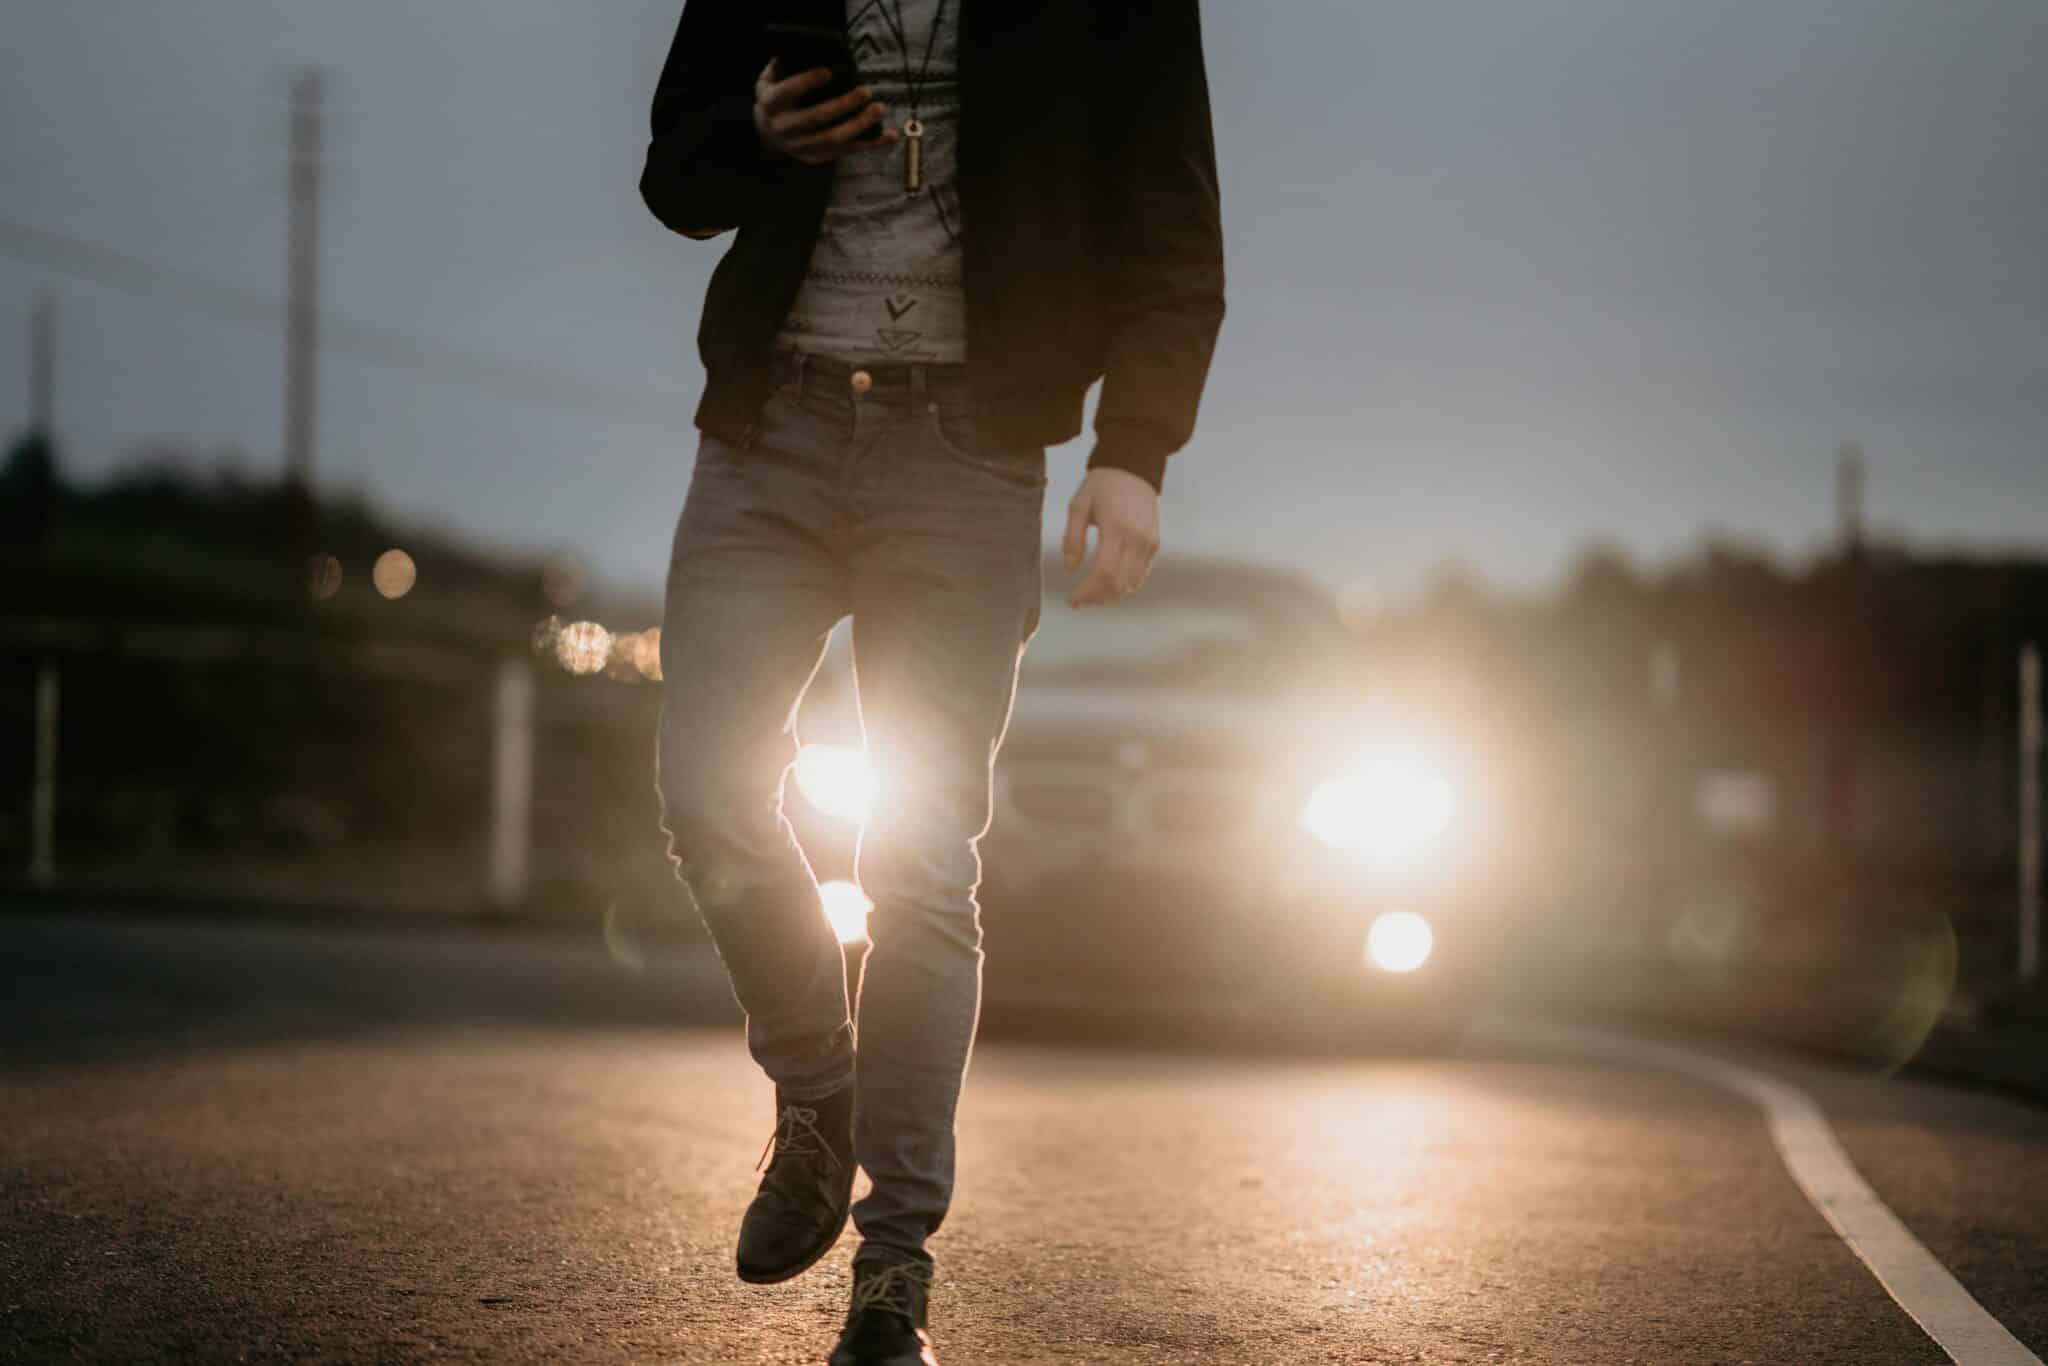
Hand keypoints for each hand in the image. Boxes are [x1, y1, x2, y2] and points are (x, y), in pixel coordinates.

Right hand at [753, 60, 898, 164]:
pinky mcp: (816, 158)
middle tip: (866, 92)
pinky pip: (847, 151)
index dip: (807, 82)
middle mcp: (783, 128)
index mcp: (771, 104)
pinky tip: (890, 135)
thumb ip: (784, 65)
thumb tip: (810, 48)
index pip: (788, 92)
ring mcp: (800, 147)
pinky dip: (871, 144)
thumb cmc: (776, 97)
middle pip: (816, 118)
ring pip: (834, 139)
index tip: (830, 71)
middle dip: (843, 106)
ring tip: (880, 109)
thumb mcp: (770, 78)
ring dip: (860, 125)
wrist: (767, 133)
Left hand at [1063, 468, 1160, 607]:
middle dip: (1097, 597)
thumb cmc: (1102, 485)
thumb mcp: (1078, 505)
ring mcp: (1149, 542)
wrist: (1133, 469)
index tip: (1073, 600)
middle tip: (1080, 602)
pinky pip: (1141, 574)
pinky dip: (1125, 585)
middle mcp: (1136, 538)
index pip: (1103, 572)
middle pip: (1118, 583)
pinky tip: (1109, 585)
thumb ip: (1072, 538)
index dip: (1087, 592)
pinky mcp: (1155, 544)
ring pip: (1131, 583)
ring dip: (1111, 595)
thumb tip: (1070, 569)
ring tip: (1092, 595)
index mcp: (1116, 528)